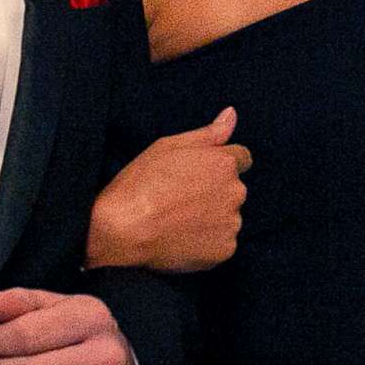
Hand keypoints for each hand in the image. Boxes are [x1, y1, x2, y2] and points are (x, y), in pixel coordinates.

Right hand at [86, 107, 250, 271]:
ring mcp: (231, 222)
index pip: (241, 159)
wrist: (123, 231)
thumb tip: (232, 114)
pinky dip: (207, 242)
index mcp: (223, 163)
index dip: (218, 165)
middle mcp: (234, 191)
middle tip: (180, 199)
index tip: (198, 175)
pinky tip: (182, 238)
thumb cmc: (140, 185)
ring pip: (228, 217)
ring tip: (178, 221)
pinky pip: (222, 243)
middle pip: (234, 189)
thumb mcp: (168, 147)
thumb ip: (207, 133)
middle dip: (215, 192)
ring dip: (212, 218)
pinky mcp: (225, 249)